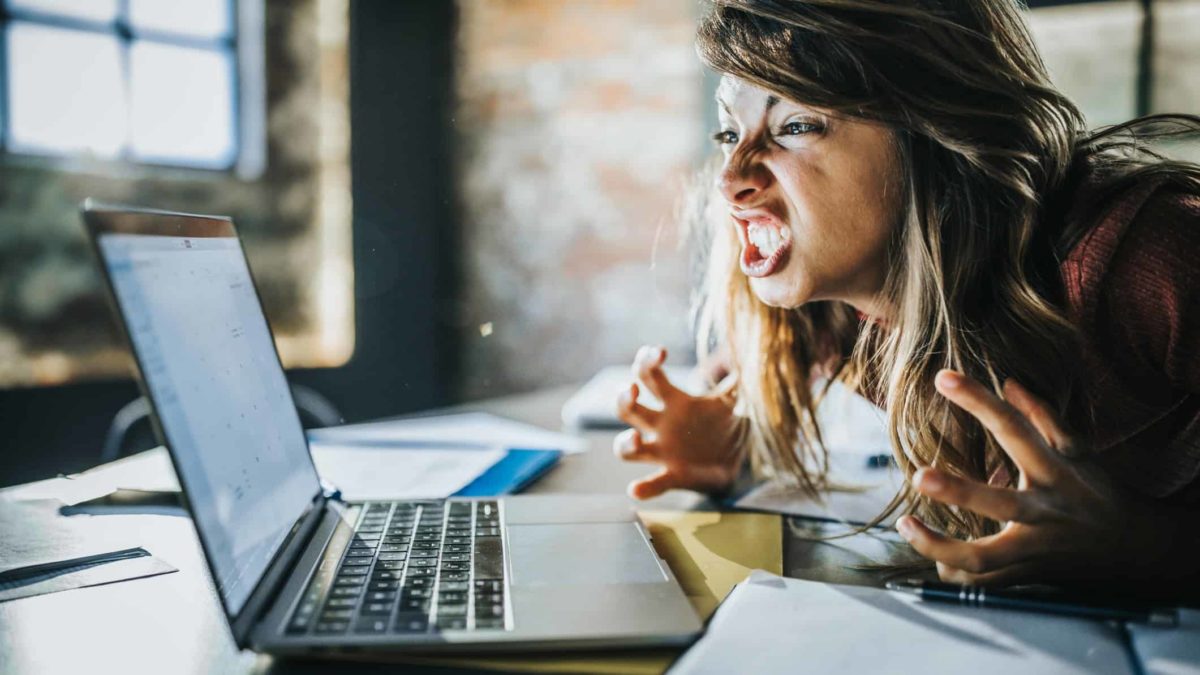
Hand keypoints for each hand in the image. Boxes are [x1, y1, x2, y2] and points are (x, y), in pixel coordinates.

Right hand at [614, 345, 743, 498]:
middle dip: (623, 398)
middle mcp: (661, 426)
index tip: (660, 353)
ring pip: (627, 448)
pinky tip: (636, 489)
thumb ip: (736, 380)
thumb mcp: (731, 402)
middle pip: (627, 409)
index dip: (647, 361)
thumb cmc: (723, 427)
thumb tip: (752, 352)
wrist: (735, 462)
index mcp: (674, 403)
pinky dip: (643, 488)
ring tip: (636, 439)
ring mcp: (662, 452)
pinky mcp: (672, 476)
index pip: (649, 377)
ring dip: (625, 443)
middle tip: (632, 390)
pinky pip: (652, 483)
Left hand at [897, 370, 1188, 588]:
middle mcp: (1043, 510)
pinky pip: (983, 582)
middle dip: (958, 491)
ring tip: (905, 524)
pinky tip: (935, 558)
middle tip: (918, 475)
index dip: (979, 401)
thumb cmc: (1096, 489)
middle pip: (999, 504)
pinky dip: (954, 573)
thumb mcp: (1078, 449)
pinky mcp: (1026, 574)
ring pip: (983, 557)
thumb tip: (1007, 382)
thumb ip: (1041, 415)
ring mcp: (1034, 547)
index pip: (1014, 428)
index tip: (943, 378)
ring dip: (939, 545)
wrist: (1135, 547)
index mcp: (1053, 470)